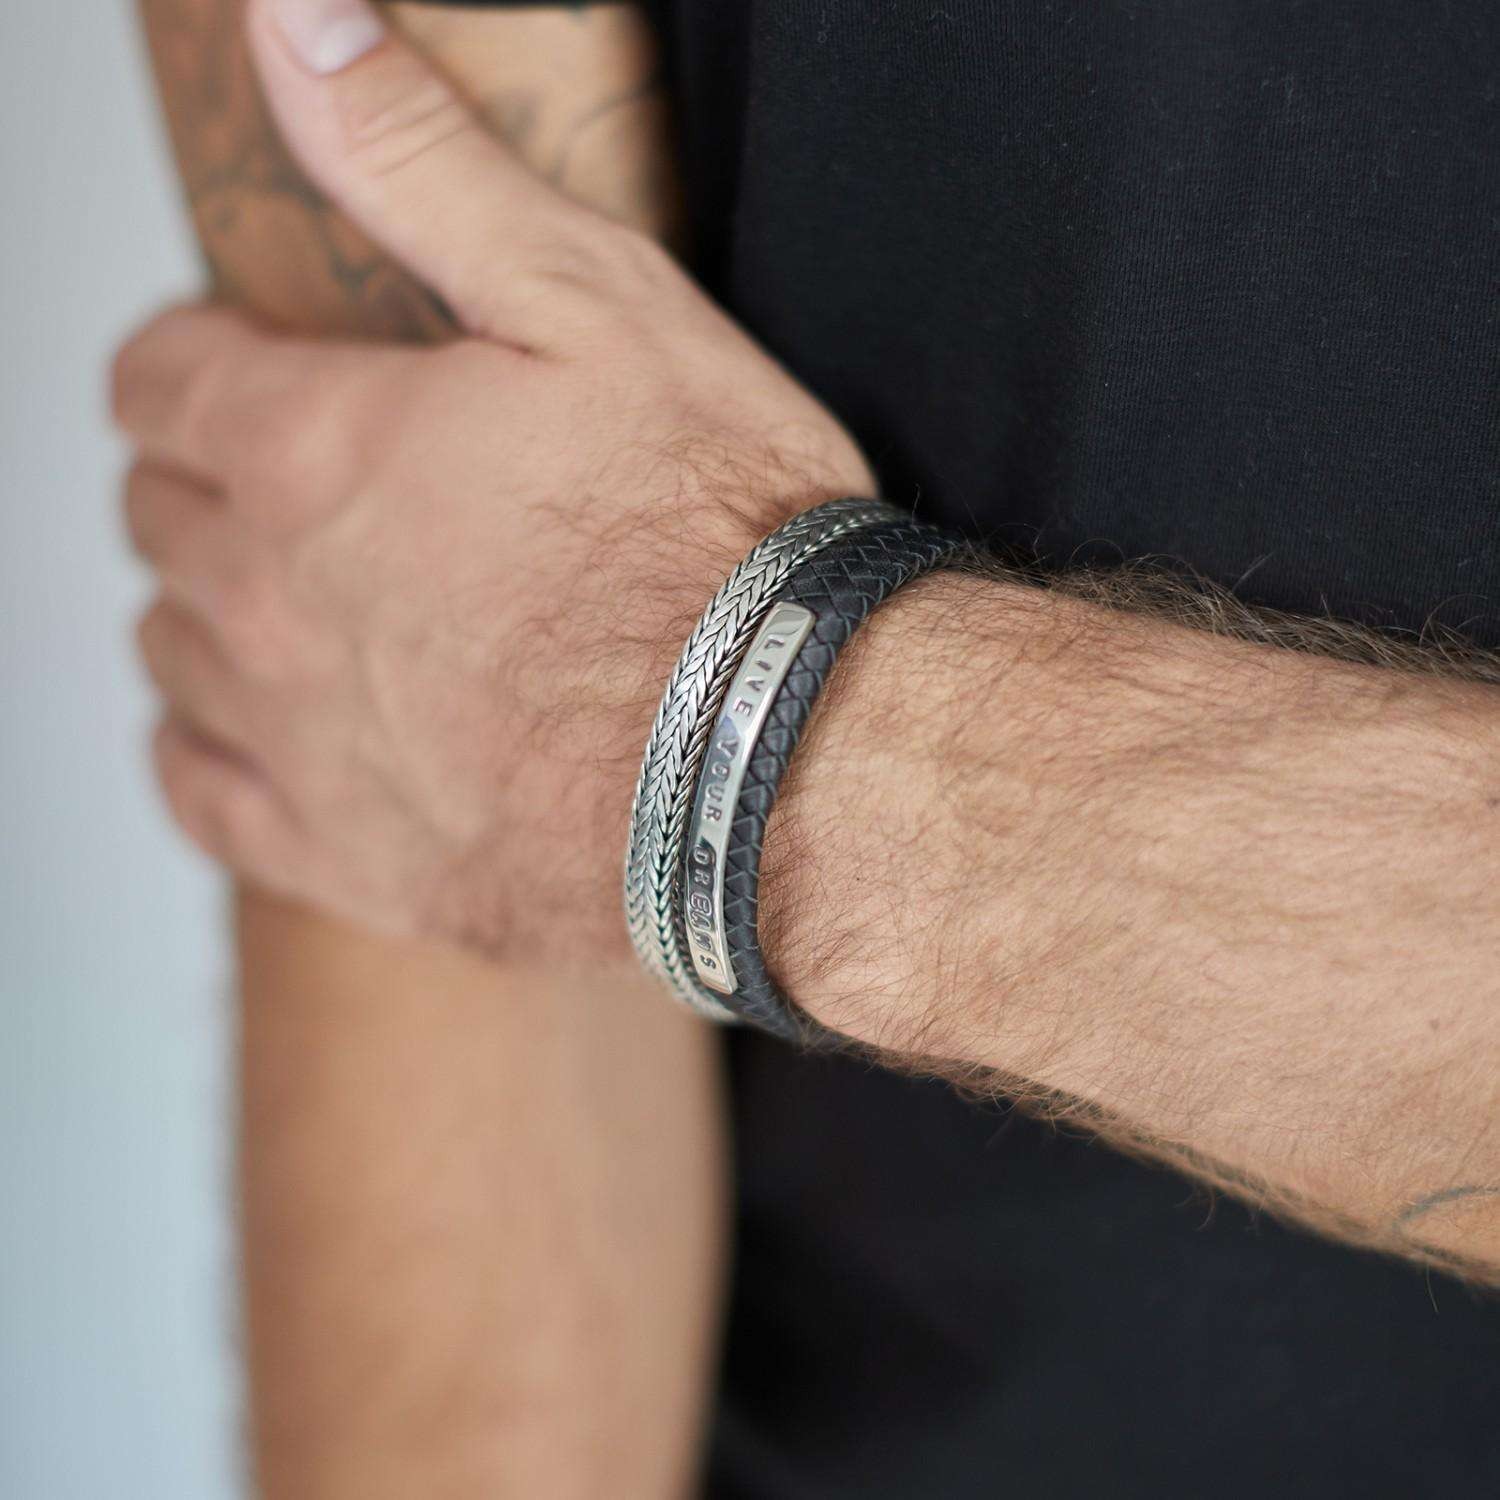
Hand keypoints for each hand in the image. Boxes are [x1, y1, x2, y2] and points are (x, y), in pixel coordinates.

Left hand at [113, 0, 872, 965]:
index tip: (249, 365)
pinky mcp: (348, 856)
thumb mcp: (592, 301)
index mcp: (316, 448)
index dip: (197, 358)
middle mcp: (273, 597)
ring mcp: (301, 738)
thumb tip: (291, 30)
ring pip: (170, 649)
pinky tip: (260, 731)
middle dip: (213, 478)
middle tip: (303, 479)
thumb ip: (420, 163)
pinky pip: (199, 796)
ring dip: (212, 607)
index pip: (162, 380)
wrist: (787, 759)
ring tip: (303, 598)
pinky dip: (206, 751)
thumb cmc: (716, 541)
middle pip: (159, 515)